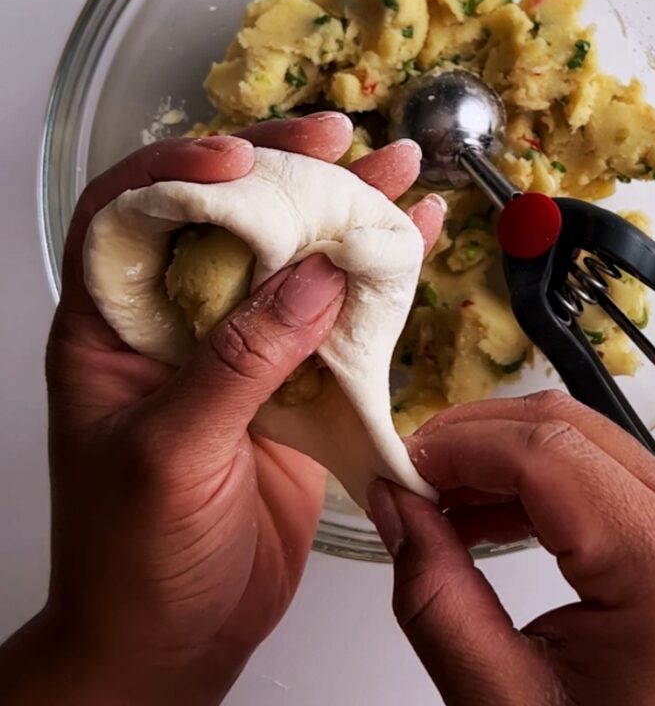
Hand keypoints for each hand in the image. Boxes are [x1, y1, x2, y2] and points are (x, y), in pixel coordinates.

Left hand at [0, 114, 443, 705]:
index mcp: (115, 325)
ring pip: (295, 254)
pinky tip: (420, 233)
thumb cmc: (132, 558)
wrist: (177, 636)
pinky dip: (383, 274)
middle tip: (339, 136)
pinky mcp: (299, 376)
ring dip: (347, 206)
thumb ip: (239, 363)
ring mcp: (245, 345)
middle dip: (283, 167)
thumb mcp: (169, 455)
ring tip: (401, 164)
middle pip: (228, 216)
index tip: (242, 162)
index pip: (130, 213)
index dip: (178, 169)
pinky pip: (342, 312)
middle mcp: (180, 320)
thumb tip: (316, 279)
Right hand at [367, 391, 654, 705]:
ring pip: (576, 437)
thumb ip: (437, 599)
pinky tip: (479, 515)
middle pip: (562, 427)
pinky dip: (529, 481)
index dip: (456, 447)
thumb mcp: (504, 701)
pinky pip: (595, 470)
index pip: (543, 453)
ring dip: (496, 457)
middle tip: (405, 478)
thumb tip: (393, 505)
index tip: (393, 466)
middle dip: (472, 441)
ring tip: (433, 502)